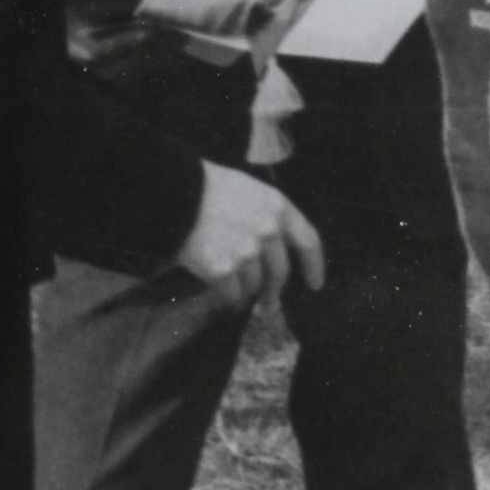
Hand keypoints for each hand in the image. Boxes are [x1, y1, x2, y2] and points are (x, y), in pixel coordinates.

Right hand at [175, 161, 324, 305]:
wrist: (174, 194)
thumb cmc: (209, 187)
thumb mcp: (249, 190)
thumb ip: (268, 216)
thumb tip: (275, 247)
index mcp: (278, 207)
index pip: (308, 241)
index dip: (314, 265)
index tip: (314, 284)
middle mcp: (268, 232)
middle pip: (280, 273)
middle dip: (274, 291)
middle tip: (268, 303)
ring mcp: (246, 253)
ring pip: (254, 285)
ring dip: (245, 289)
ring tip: (230, 283)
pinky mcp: (223, 270)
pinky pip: (232, 294)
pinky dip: (227, 296)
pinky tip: (218, 290)